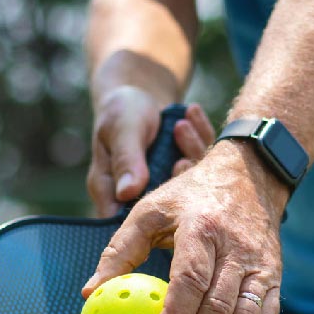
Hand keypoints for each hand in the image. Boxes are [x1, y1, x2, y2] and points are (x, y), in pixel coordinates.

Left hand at [82, 140, 289, 313]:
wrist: (251, 176)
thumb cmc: (190, 196)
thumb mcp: (149, 210)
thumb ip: (119, 250)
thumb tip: (89, 292)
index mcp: (201, 227)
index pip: (191, 280)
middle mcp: (236, 248)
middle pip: (219, 309)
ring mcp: (261, 264)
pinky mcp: (276, 277)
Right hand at [86, 87, 215, 216]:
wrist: (140, 92)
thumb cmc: (121, 110)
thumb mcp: (122, 129)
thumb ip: (126, 160)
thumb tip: (126, 193)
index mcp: (111, 192)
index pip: (127, 221)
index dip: (152, 212)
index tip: (170, 180)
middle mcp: (140, 195)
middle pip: (165, 205)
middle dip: (179, 179)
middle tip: (181, 157)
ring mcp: (167, 185)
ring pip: (189, 183)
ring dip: (191, 150)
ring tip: (181, 125)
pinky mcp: (188, 173)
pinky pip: (202, 162)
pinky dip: (200, 136)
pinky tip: (193, 112)